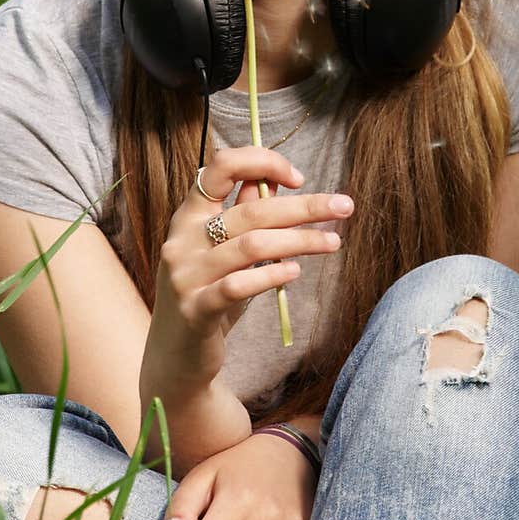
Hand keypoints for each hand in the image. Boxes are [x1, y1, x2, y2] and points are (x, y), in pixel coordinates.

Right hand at [140, 145, 354, 394]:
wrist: (174, 357)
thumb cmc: (207, 294)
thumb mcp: (221, 251)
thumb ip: (243, 214)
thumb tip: (273, 179)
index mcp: (188, 216)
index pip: (220, 167)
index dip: (261, 162)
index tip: (299, 178)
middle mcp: (182, 240)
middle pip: (250, 210)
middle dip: (304, 206)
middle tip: (344, 206)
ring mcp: (186, 275)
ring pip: (251, 246)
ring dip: (299, 240)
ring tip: (333, 242)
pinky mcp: (195, 310)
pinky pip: (238, 286)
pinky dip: (271, 275)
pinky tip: (296, 271)